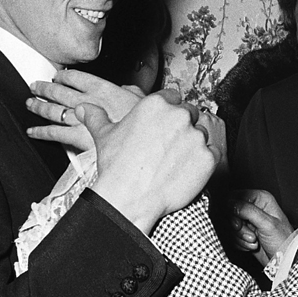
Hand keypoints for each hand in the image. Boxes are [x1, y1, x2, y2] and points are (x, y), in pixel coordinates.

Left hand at [27, 69, 147, 151]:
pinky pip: (53, 133)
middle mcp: (87, 101)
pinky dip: (40, 131)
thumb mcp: (141, 100)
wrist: (141, 142)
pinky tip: (32, 130)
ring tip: (30, 103)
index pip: (76, 77)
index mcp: (102, 89)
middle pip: (59, 91)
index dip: (63, 76)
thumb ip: (131, 91)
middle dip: (44, 88)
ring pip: (53, 110)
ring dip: (39, 106)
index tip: (57, 76)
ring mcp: (79, 119)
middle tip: (35, 86)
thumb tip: (127, 88)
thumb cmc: (143, 122)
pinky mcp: (76, 136)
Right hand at [82, 90, 220, 234]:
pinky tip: (188, 169)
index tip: (164, 126)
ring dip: (194, 143)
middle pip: (190, 113)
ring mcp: (196, 136)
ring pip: (202, 133)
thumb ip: (96, 117)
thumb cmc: (116, 166)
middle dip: (183, 126)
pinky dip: (205, 161)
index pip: (173, 98)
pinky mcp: (208, 158)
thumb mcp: (104, 136)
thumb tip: (83, 108)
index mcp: (157, 104)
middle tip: (169, 146)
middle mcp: (179, 115)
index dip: (169, 112)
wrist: (129, 198)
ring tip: (176, 161)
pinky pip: (214, 153)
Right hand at [229, 189, 292, 265]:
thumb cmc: (284, 241)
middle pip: (230, 212)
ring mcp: (248, 221)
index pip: (234, 196)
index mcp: (260, 198)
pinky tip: (252, 245)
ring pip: (230, 226)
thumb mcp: (267, 224)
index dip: (232, 210)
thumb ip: (248, 211)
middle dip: (238, 227)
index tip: (238, 222)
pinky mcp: (244, 233)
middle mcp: (254, 207)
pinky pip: (232, 236)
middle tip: (250, 234)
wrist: (284, 261)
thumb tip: (230, 204)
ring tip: (254, 241)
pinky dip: (240, 243)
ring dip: (240, 237)